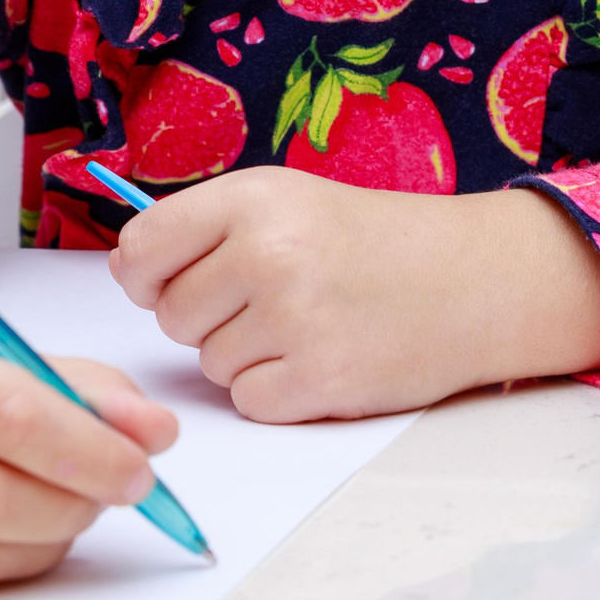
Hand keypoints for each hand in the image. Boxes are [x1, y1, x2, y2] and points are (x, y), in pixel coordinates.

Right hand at [0, 291, 179, 588]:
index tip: (143, 463)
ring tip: (74, 507)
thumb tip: (157, 433)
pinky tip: (25, 533)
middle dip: (75, 501)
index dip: (87, 447)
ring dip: (48, 537)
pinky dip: (7, 562)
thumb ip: (81, 385)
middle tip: (120, 491)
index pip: (8, 412)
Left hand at [109, 169, 599, 420]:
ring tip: (307, 322)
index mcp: (252, 197)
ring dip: (246, 354)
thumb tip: (127, 271)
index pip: (142, 249)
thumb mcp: (286, 198)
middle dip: (209, 316)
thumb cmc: (370, 239)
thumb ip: (204, 227)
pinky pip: (248, 401)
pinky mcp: (321, 380)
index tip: (168, 279)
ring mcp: (295, 319)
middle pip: (173, 315)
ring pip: (210, 363)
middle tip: (271, 297)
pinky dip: (276, 392)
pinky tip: (320, 357)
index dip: (146, 275)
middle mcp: (268, 253)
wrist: (471, 278)